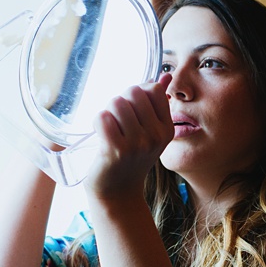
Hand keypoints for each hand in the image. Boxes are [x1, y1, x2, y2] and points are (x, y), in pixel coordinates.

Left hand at [87, 75, 173, 205]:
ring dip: (108, 113)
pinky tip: (102, 138)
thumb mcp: (150, 131)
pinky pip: (102, 117)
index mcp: (167, 129)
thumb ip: (156, 102)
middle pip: (134, 92)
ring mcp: (137, 144)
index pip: (153, 89)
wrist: (118, 191)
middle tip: (119, 124)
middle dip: (121, 101)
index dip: (137, 94)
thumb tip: (166, 75)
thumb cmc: (131, 157)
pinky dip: (98, 123)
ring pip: (117, 102)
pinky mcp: (117, 150)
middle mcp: (156, 137)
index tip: (133, 113)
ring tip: (111, 132)